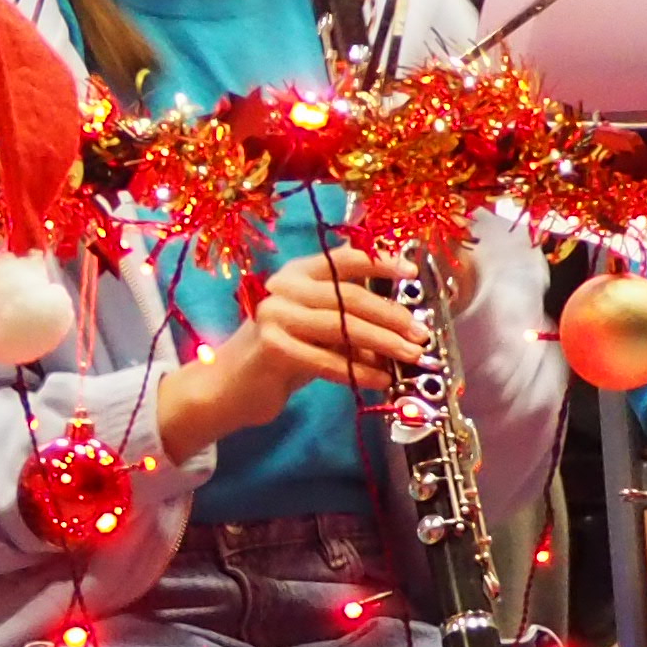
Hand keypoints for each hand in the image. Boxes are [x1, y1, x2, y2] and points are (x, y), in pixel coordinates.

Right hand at [245, 243, 432, 394]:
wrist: (226, 386)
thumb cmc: (276, 356)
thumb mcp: (315, 332)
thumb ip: (349, 325)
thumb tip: (400, 333)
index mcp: (296, 274)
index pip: (343, 260)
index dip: (380, 262)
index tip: (410, 272)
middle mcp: (283, 287)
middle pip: (348, 296)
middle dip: (390, 316)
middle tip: (420, 333)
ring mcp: (275, 315)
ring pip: (341, 326)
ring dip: (382, 343)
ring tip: (409, 356)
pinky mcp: (272, 346)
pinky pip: (327, 360)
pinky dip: (359, 371)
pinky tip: (380, 380)